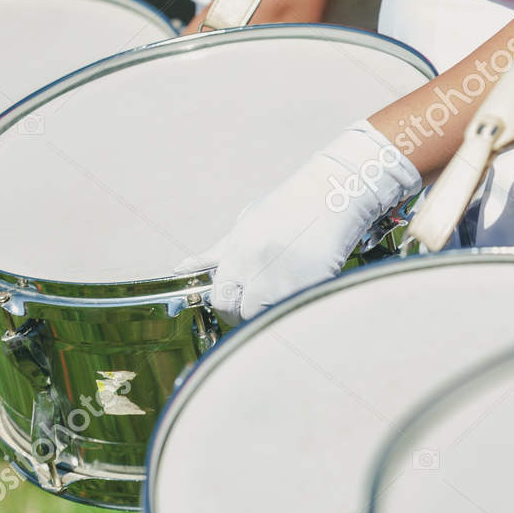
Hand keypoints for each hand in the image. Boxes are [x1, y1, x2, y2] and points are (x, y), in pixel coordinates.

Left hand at [181, 119, 420, 321]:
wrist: (332, 195)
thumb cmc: (288, 208)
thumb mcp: (245, 224)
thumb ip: (214, 254)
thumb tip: (181, 268)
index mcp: (238, 252)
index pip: (219, 299)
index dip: (225, 305)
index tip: (234, 303)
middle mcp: (257, 268)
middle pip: (239, 314)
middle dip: (244, 315)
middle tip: (255, 305)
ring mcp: (285, 281)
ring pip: (266, 317)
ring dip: (270, 312)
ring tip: (280, 294)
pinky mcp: (312, 287)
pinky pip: (294, 310)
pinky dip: (295, 307)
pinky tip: (300, 288)